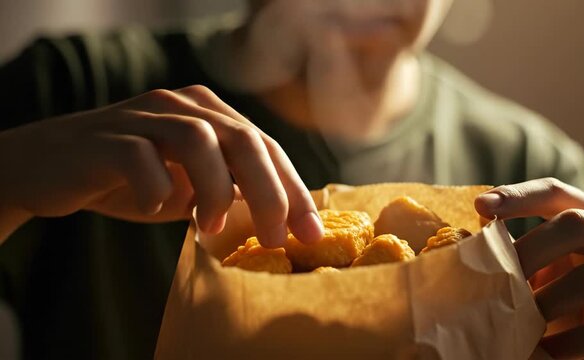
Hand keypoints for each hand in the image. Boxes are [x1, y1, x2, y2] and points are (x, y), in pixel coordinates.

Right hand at [0, 85, 322, 246]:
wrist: (52, 166)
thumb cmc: (132, 180)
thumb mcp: (191, 188)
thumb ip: (231, 191)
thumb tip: (283, 221)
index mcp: (210, 113)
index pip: (266, 148)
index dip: (293, 190)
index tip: (310, 233)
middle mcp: (182, 105)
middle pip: (243, 140)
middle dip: (269, 193)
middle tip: (276, 239)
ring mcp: (144, 116)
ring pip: (198, 139)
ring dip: (214, 188)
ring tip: (211, 228)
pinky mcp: (107, 136)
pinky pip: (138, 154)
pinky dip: (155, 184)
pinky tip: (156, 207)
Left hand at [475, 178, 583, 358]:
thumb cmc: (582, 301)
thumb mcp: (554, 269)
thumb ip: (525, 254)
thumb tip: (470, 243)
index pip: (557, 194)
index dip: (519, 195)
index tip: (481, 205)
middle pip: (577, 225)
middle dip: (531, 250)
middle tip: (498, 280)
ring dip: (550, 301)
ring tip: (519, 321)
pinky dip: (574, 342)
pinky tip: (546, 353)